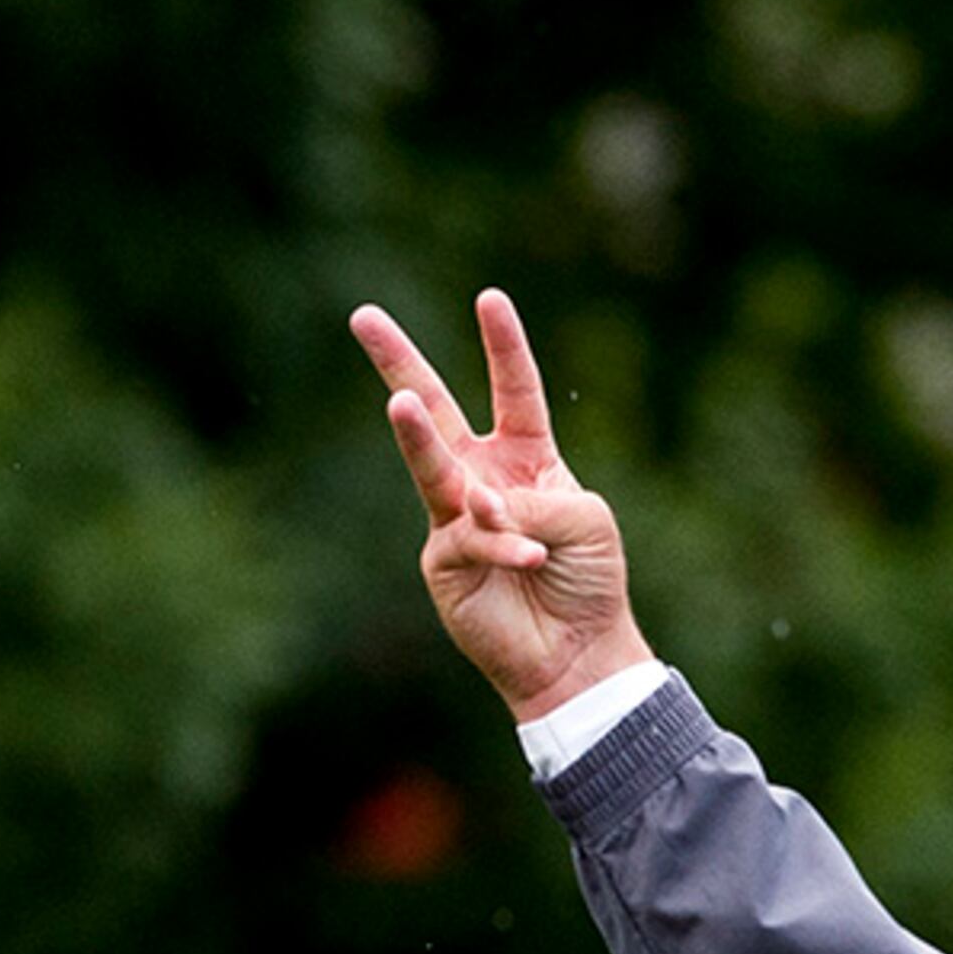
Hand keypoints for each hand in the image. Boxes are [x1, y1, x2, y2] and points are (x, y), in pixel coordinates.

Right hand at [352, 289, 651, 718]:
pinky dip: (505, 545)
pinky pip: (470, 536)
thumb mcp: (585, 519)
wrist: (577, 654)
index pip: (513, 390)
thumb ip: (536, 495)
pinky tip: (530, 557)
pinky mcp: (444, 561)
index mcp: (526, 457)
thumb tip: (478, 501)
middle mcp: (482, 478)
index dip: (503, 346)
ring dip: (415, 435)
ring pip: (431, 466)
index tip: (489, 299)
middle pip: (438, 409)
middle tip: (363, 316)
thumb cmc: (589, 581)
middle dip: (399, 363)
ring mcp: (456, 517)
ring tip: (400, 406)